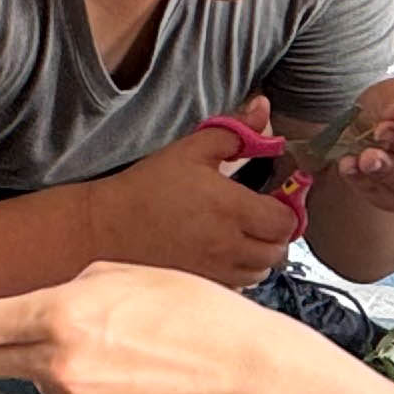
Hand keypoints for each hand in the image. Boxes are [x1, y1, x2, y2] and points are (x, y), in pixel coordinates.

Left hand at [0, 262, 287, 393]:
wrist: (242, 368)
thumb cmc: (187, 308)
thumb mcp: (116, 275)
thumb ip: (58, 296)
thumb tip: (28, 325)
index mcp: (61, 314)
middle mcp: (59, 365)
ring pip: (44, 381)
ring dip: (65, 367)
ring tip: (128, 354)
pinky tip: (136, 383)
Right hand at [91, 100, 306, 287]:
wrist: (107, 227)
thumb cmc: (148, 186)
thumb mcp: (191, 149)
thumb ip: (234, 130)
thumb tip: (264, 108)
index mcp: (231, 208)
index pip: (285, 222)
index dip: (286, 210)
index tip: (272, 198)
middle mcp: (228, 245)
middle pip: (278, 251)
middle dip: (275, 233)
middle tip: (260, 216)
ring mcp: (215, 271)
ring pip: (260, 272)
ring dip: (259, 254)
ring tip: (241, 235)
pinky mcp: (202, 285)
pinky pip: (237, 285)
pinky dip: (239, 271)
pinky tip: (222, 253)